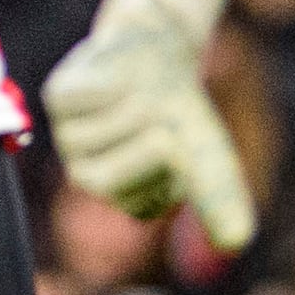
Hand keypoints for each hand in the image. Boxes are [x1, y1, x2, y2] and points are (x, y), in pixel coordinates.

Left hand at [41, 0, 258, 249]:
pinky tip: (119, 78)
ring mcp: (69, 138)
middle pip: (103, 180)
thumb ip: (220, 198)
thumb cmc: (184, 114)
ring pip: (100, 132)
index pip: (140, 204)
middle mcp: (88, 174)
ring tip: (141, 95)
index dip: (168, 170)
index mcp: (125, 197)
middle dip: (146, 146)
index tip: (180, 148)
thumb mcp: (210, 156)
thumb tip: (236, 243)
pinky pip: (88, 97)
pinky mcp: (57, 99)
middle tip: (162, 125)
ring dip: (134, 105)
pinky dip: (115, 81)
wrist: (162, 52)